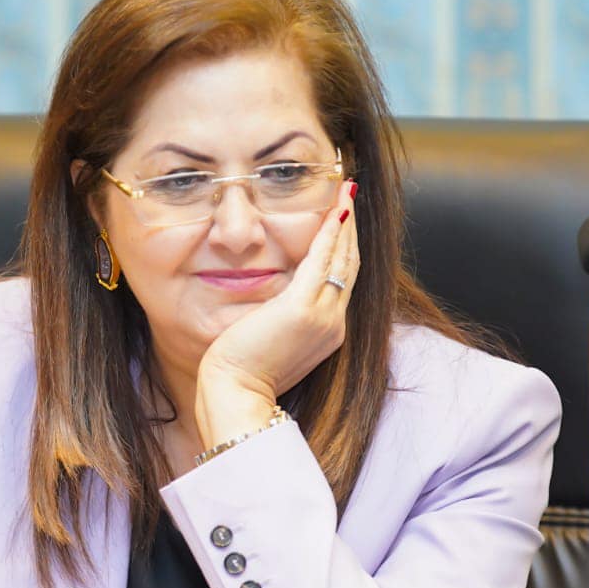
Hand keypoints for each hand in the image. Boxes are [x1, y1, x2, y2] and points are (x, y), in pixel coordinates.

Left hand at [196, 181, 359, 444]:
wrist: (236, 395)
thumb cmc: (243, 373)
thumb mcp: (272, 342)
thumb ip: (282, 319)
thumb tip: (274, 302)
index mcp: (328, 332)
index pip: (343, 281)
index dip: (346, 248)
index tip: (344, 220)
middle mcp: (333, 323)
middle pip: (350, 265)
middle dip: (351, 228)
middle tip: (351, 194)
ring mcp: (322, 316)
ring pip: (342, 258)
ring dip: (346, 222)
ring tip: (348, 192)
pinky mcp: (301, 309)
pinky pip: (322, 260)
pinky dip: (331, 232)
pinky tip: (335, 209)